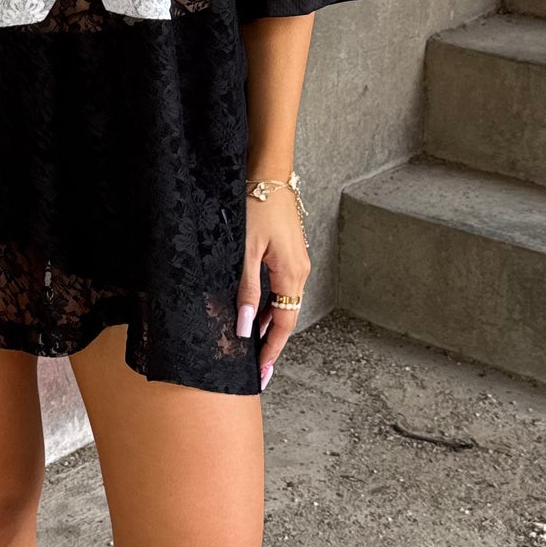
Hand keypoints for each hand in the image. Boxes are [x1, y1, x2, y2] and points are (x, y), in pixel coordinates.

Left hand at [237, 187, 308, 389]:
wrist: (269, 175)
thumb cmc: (256, 207)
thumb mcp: (245, 252)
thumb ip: (246, 291)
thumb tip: (245, 327)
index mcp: (292, 274)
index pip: (283, 323)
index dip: (271, 349)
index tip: (261, 372)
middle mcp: (300, 271)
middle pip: (286, 317)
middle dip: (271, 343)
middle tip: (256, 368)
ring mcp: (297, 262)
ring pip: (284, 303)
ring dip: (269, 324)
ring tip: (252, 347)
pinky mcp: (290, 254)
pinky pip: (282, 289)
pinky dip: (270, 306)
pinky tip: (255, 313)